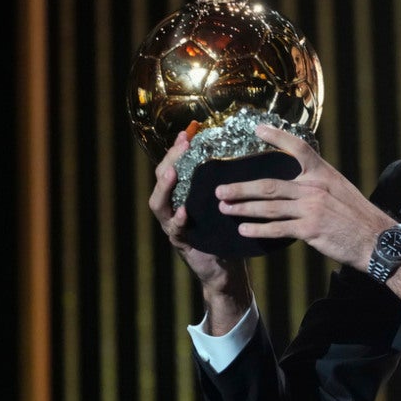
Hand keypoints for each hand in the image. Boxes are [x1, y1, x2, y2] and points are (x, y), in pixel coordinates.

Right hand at [149, 130, 250, 331]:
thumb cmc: (226, 232)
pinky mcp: (181, 243)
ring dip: (165, 188)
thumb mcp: (224, 203)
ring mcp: (173, 225)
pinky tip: (185, 211)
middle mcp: (173, 207)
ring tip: (172, 174)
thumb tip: (242, 151)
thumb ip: (224, 183)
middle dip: (170, 161)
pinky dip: (178, 220)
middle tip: (181, 145)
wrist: (226, 269)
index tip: (188, 131)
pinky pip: (174, 230)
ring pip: (158, 204)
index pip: (174, 165)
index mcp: (183, 195)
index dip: (178, 148)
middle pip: (162, 179)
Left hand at [214, 124, 393, 271]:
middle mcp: (315, 188)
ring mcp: (311, 209)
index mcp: (324, 174)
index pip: (299, 148)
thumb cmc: (359, 216)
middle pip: (269, 185)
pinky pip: (277, 229)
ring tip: (225, 208)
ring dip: (243, 208)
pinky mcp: (310, 230)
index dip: (277, 136)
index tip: (257, 128)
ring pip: (268, 207)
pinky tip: (244, 229)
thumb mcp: (342, 190)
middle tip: (220, 189)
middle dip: (241, 188)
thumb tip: (297, 184)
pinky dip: (258, 229)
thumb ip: (319, 185)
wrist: (376, 240)